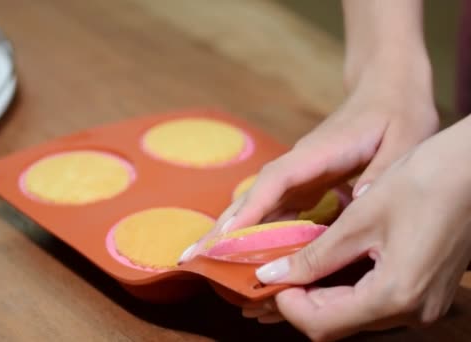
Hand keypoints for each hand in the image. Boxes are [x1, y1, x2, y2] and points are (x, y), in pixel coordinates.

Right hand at [180, 58, 437, 262]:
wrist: (387, 90)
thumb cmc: (396, 112)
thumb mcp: (404, 139)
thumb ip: (381, 172)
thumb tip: (354, 204)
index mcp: (316, 153)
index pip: (274, 182)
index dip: (248, 210)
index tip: (223, 237)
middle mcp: (297, 165)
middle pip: (252, 196)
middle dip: (223, 227)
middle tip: (192, 257)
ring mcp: (297, 175)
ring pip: (257, 206)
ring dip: (232, 233)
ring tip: (209, 263)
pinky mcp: (304, 184)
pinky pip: (273, 211)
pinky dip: (256, 232)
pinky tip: (249, 256)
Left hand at [247, 117, 470, 340]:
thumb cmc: (423, 184)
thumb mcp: (359, 219)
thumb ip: (314, 256)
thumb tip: (272, 275)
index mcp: (395, 296)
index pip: (322, 324)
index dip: (287, 304)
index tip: (267, 277)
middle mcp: (411, 312)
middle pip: (337, 324)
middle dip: (299, 301)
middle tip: (274, 271)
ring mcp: (421, 305)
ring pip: (354, 314)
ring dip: (319, 295)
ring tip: (294, 266)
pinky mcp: (423, 292)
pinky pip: (374, 302)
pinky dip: (343, 288)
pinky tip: (325, 264)